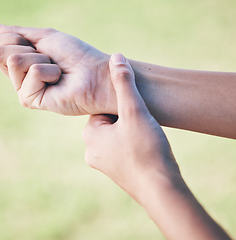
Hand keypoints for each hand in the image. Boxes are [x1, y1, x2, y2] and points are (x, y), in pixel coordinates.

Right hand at [0, 22, 114, 115]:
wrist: (94, 73)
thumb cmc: (75, 55)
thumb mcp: (43, 36)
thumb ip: (17, 33)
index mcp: (19, 60)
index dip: (17, 37)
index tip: (38, 44)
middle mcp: (17, 75)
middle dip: (26, 47)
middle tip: (47, 57)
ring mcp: (21, 88)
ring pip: (14, 61)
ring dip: (40, 59)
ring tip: (55, 70)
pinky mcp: (29, 100)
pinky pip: (31, 73)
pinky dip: (48, 71)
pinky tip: (57, 80)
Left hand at [82, 53, 179, 198]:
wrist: (159, 188)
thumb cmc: (146, 149)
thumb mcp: (135, 111)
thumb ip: (125, 84)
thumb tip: (116, 57)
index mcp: (89, 133)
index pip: (104, 108)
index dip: (125, 109)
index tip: (137, 115)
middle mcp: (90, 150)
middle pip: (111, 122)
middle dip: (128, 121)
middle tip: (144, 129)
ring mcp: (102, 164)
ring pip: (118, 136)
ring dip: (132, 133)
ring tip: (146, 140)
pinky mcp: (115, 174)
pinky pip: (123, 151)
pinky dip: (134, 147)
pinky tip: (146, 151)